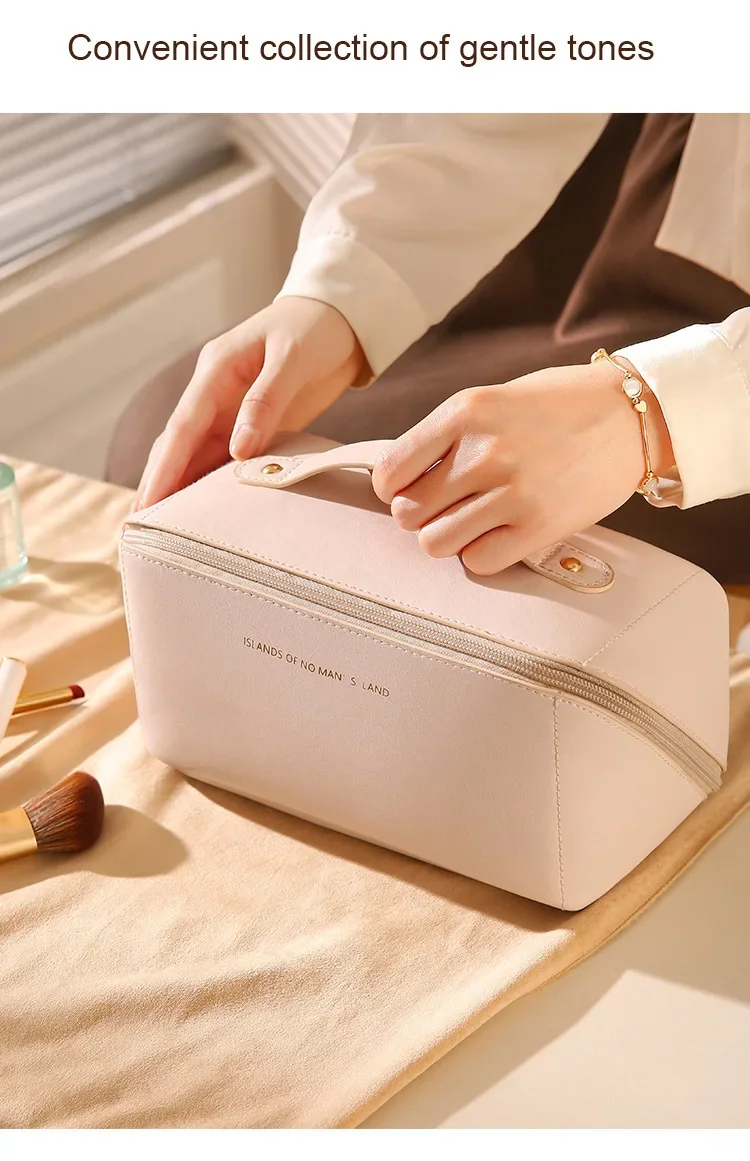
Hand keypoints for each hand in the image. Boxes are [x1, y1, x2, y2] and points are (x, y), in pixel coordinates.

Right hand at [133, 297, 364, 509]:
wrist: (339, 320)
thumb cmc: (314, 330)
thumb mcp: (292, 358)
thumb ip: (265, 401)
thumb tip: (239, 449)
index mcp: (216, 370)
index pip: (183, 425)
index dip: (165, 467)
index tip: (150, 503)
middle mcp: (213, 392)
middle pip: (178, 444)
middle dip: (157, 484)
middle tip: (137, 528)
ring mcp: (229, 410)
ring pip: (195, 455)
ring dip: (179, 489)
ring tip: (160, 530)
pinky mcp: (249, 425)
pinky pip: (222, 458)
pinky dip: (208, 483)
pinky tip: (200, 512)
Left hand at [372, 360, 673, 575]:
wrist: (631, 416)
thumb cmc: (557, 406)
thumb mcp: (492, 400)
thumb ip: (446, 435)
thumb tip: (401, 479)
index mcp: (464, 412)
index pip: (391, 471)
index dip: (392, 488)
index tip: (405, 490)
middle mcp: (483, 452)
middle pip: (408, 513)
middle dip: (420, 514)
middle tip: (446, 506)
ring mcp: (511, 492)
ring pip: (436, 543)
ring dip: (448, 537)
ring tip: (472, 521)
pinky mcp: (538, 527)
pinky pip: (478, 562)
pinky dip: (482, 554)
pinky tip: (499, 534)